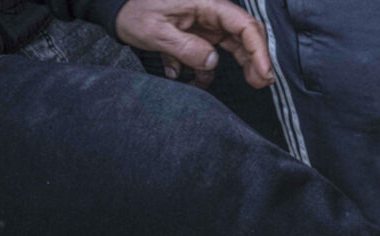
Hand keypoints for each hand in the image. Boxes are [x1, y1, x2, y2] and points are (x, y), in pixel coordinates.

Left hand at [114, 0, 274, 88]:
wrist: (115, 8)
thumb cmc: (132, 11)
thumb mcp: (155, 31)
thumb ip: (186, 48)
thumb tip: (212, 62)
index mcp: (205, 4)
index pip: (244, 26)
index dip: (259, 51)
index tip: (264, 74)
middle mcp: (210, 12)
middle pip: (246, 35)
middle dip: (256, 60)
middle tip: (260, 83)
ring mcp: (205, 23)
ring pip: (233, 45)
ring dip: (237, 66)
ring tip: (235, 84)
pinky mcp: (198, 33)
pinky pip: (211, 52)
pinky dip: (203, 68)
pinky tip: (186, 76)